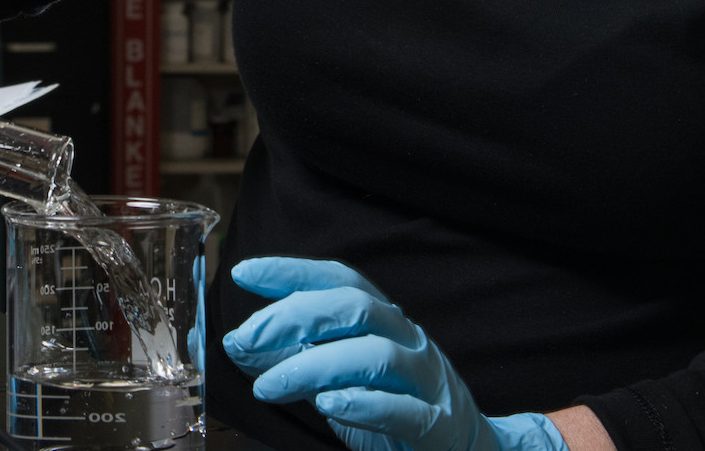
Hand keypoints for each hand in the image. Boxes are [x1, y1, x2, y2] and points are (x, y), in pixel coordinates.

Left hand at [224, 258, 567, 450]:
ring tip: (268, 386)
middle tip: (244, 340)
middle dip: (293, 317)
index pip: (339, 279)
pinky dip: (362, 403)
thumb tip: (239, 344)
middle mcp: (408, 340)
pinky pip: (403, 409)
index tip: (244, 272)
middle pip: (354, 308)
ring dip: (312, 366)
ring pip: (374, 355)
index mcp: (385, 320)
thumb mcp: (340, 376)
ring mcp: (427, 381)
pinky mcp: (437, 426)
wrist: (465, 450)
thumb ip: (296, 356)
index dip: (292, 271)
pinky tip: (327, 405)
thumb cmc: (392, 407)